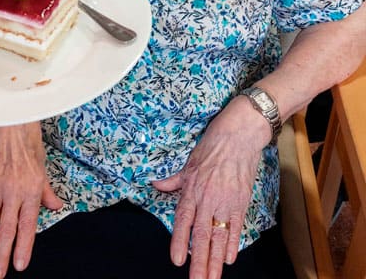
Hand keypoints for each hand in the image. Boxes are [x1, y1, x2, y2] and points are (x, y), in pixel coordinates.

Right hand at [0, 123, 62, 278]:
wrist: (9, 117)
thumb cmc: (29, 138)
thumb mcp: (43, 164)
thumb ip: (47, 190)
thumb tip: (55, 206)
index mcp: (32, 187)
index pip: (27, 224)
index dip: (23, 246)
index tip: (19, 265)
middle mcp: (13, 189)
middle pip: (6, 228)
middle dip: (1, 254)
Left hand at [152, 97, 269, 278]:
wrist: (238, 134)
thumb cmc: (212, 144)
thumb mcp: (188, 161)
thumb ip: (174, 179)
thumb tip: (157, 185)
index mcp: (192, 189)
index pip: (183, 220)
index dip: (180, 241)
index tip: (177, 260)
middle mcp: (207, 198)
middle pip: (201, 235)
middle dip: (199, 262)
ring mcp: (225, 201)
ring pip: (219, 236)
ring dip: (215, 260)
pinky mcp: (241, 201)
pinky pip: (236, 227)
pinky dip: (233, 243)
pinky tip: (229, 259)